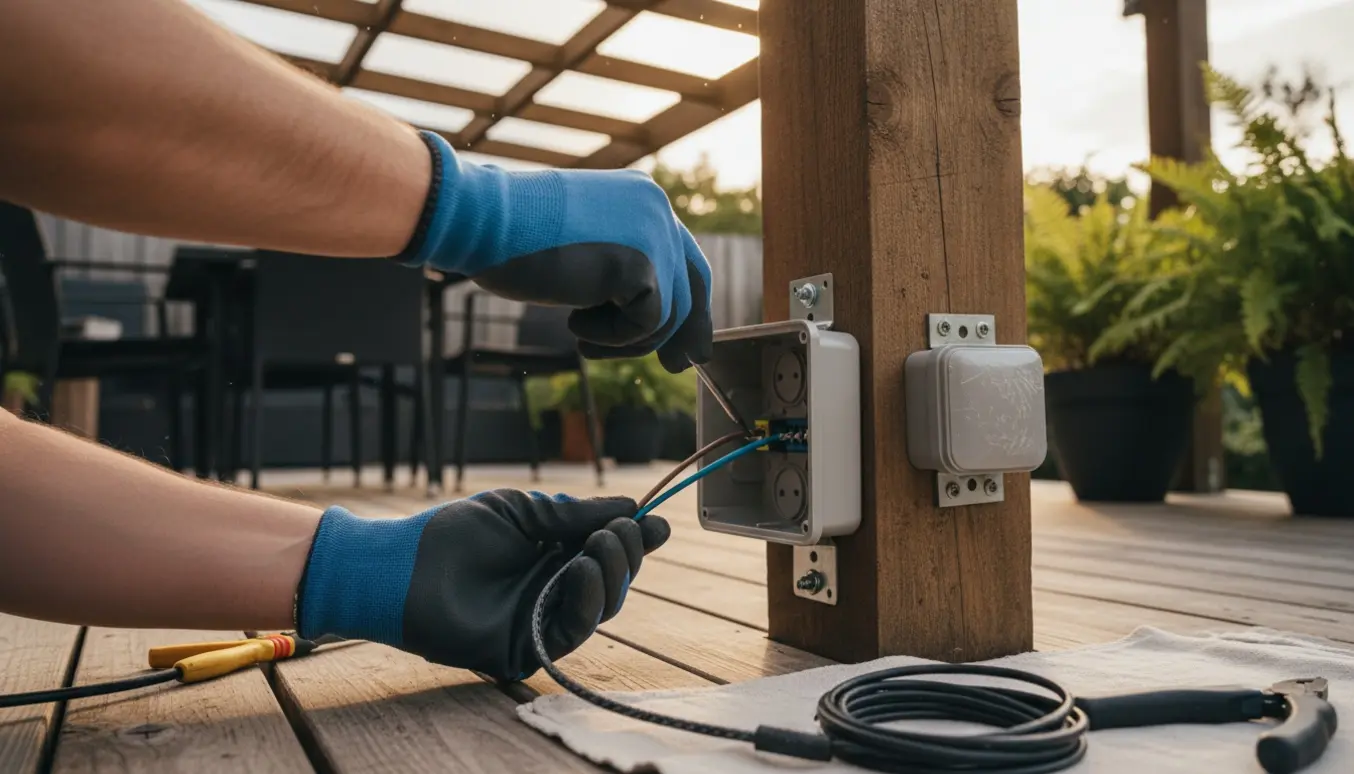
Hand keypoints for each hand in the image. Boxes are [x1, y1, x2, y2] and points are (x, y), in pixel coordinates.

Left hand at [295, 491, 669, 681]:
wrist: (404, 566)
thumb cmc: (455, 534)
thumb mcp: (523, 511)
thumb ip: (575, 514)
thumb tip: (633, 506)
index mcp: (552, 554)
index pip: (605, 549)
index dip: (633, 537)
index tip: (656, 521)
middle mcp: (553, 587)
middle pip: (612, 578)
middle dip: (627, 551)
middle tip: (622, 528)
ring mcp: (542, 617)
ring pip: (602, 605)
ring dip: (613, 573)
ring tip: (599, 544)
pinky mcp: (529, 647)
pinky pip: (574, 629)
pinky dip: (588, 600)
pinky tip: (584, 571)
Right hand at [399, 130, 711, 372]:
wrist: (484, 220)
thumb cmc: (515, 237)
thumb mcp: (582, 249)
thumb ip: (622, 270)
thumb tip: (657, 315)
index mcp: (643, 198)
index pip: (684, 257)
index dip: (690, 303)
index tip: (686, 345)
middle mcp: (657, 209)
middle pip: (692, 285)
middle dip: (683, 332)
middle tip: (675, 366)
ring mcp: (654, 234)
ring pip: (669, 313)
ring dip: (624, 337)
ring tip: (579, 331)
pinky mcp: (640, 265)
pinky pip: (647, 323)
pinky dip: (611, 336)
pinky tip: (573, 320)